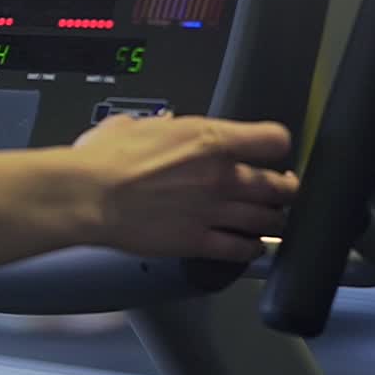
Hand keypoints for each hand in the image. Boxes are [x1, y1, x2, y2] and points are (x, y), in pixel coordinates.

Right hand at [74, 114, 297, 261]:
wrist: (89, 195)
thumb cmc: (104, 160)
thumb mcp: (133, 125)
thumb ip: (158, 126)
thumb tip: (161, 126)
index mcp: (209, 139)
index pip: (273, 138)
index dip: (276, 143)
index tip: (271, 148)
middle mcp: (220, 176)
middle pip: (279, 185)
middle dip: (285, 187)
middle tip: (283, 187)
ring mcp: (212, 211)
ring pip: (267, 219)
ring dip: (273, 219)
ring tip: (271, 219)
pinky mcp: (198, 242)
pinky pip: (241, 249)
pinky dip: (252, 249)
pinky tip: (252, 247)